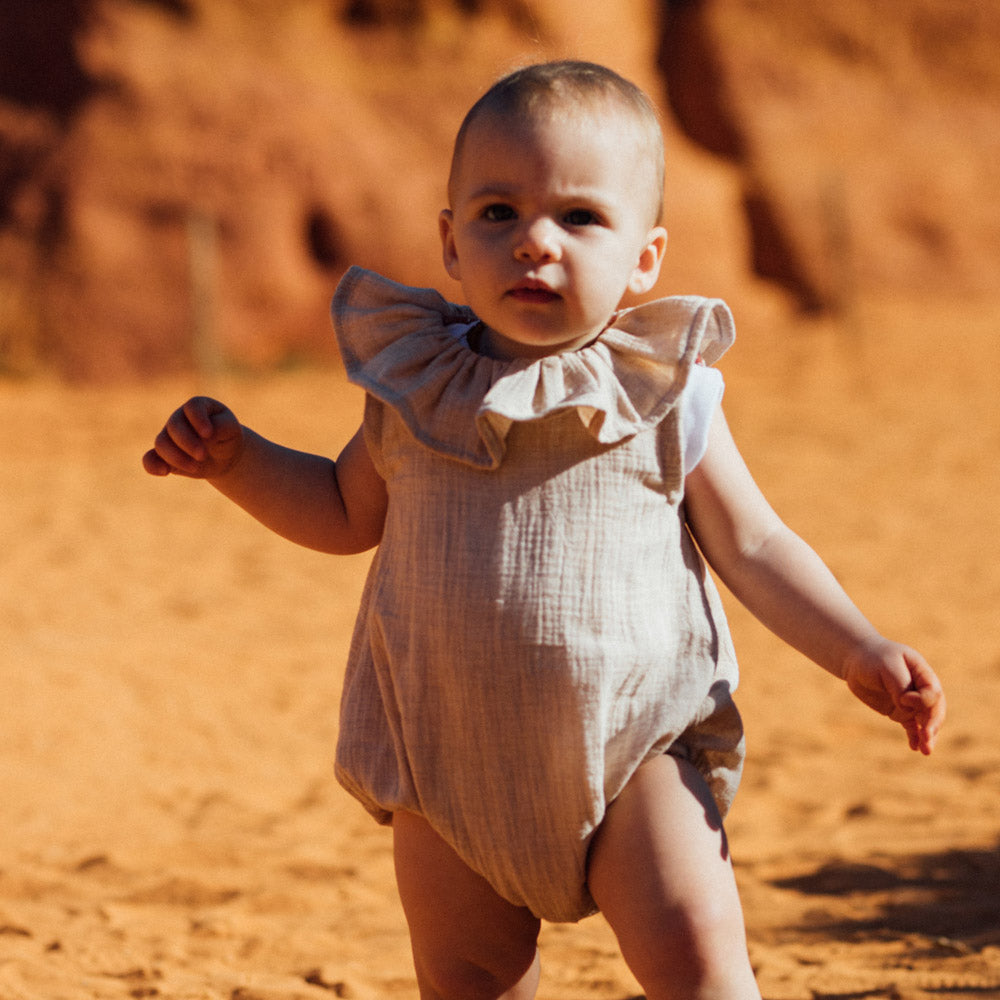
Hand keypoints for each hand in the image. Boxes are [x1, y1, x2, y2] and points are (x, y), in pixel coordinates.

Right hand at [142, 397, 244, 479]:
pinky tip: (164, 472)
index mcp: (198, 407)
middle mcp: (179, 418)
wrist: (224, 455)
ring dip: (177, 457)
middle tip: (202, 456)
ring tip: (195, 467)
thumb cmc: (227, 437)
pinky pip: (150, 458)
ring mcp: (169, 436)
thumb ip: (222, 426)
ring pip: (162, 443)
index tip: (208, 434)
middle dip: (187, 442)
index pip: (193, 407)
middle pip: (174, 425)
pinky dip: (152, 465)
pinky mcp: (164, 455)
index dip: (198, 419)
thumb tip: (206, 435)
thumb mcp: (232, 430)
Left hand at [842, 640, 944, 754]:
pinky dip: (914, 737)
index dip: (922, 700)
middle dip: (932, 725)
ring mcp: (911, 702)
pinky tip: (915, 748)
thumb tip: (906, 705)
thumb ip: (899, 684)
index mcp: (923, 673)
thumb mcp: (886, 665)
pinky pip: (912, 727)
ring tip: (925, 751)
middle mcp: (921, 689)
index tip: (904, 699)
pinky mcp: (900, 710)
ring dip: (928, 736)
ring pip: (925, 722)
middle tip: (927, 737)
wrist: (856, 659)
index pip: (933, 692)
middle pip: (934, 710)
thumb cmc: (872, 658)